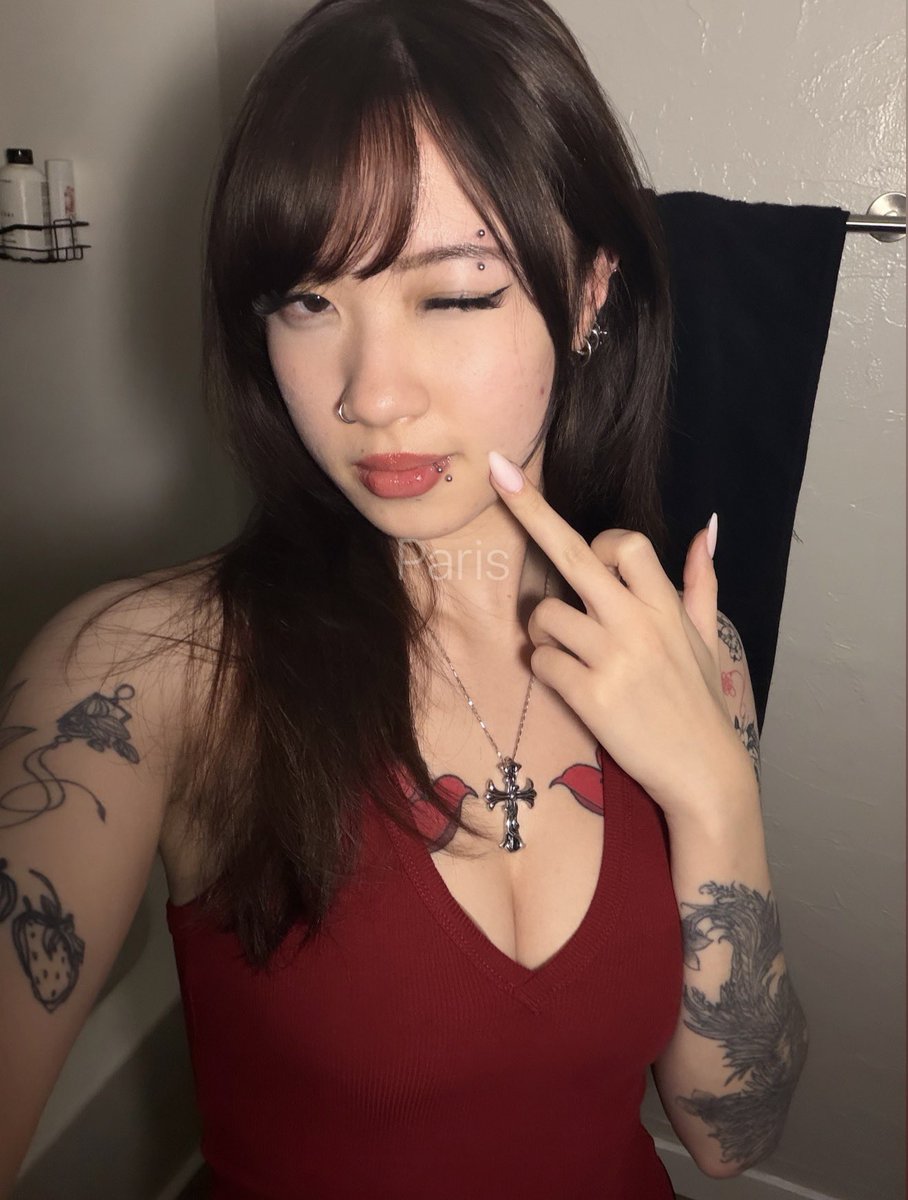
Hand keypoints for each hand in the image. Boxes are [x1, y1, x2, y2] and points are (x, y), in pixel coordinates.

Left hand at [487, 450, 755, 821]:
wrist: (703, 771)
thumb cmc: (698, 701)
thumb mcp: (707, 637)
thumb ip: (701, 581)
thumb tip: (707, 529)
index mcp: (665, 606)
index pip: (626, 542)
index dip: (601, 541)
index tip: (595, 553)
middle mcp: (637, 624)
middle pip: (572, 553)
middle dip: (529, 509)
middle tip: (496, 471)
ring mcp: (612, 660)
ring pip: (543, 616)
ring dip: (542, 632)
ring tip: (566, 652)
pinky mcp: (590, 697)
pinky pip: (540, 662)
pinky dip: (544, 668)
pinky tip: (569, 684)